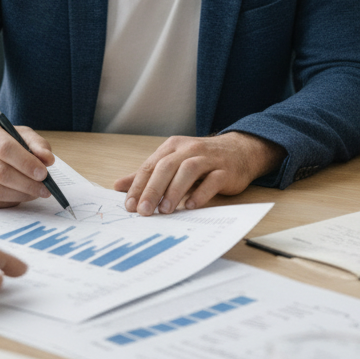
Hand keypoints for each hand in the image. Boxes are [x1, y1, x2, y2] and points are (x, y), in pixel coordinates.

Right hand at [0, 119, 54, 207]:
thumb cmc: (0, 142)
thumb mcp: (19, 134)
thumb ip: (36, 144)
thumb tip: (48, 159)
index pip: (5, 148)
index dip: (26, 163)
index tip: (44, 173)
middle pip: (0, 172)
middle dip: (27, 183)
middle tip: (45, 189)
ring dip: (20, 195)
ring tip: (36, 193)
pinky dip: (10, 201)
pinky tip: (21, 196)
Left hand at [113, 131, 285, 215]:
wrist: (240, 151)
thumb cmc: (202, 160)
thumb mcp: (173, 163)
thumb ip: (147, 175)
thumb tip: (119, 186)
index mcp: (173, 147)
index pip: (151, 165)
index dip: (139, 185)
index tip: (130, 205)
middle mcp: (190, 149)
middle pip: (167, 167)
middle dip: (153, 189)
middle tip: (144, 211)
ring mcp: (209, 159)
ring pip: (188, 170)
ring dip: (174, 191)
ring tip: (165, 210)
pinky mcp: (225, 170)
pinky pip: (212, 180)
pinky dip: (201, 193)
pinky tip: (191, 206)